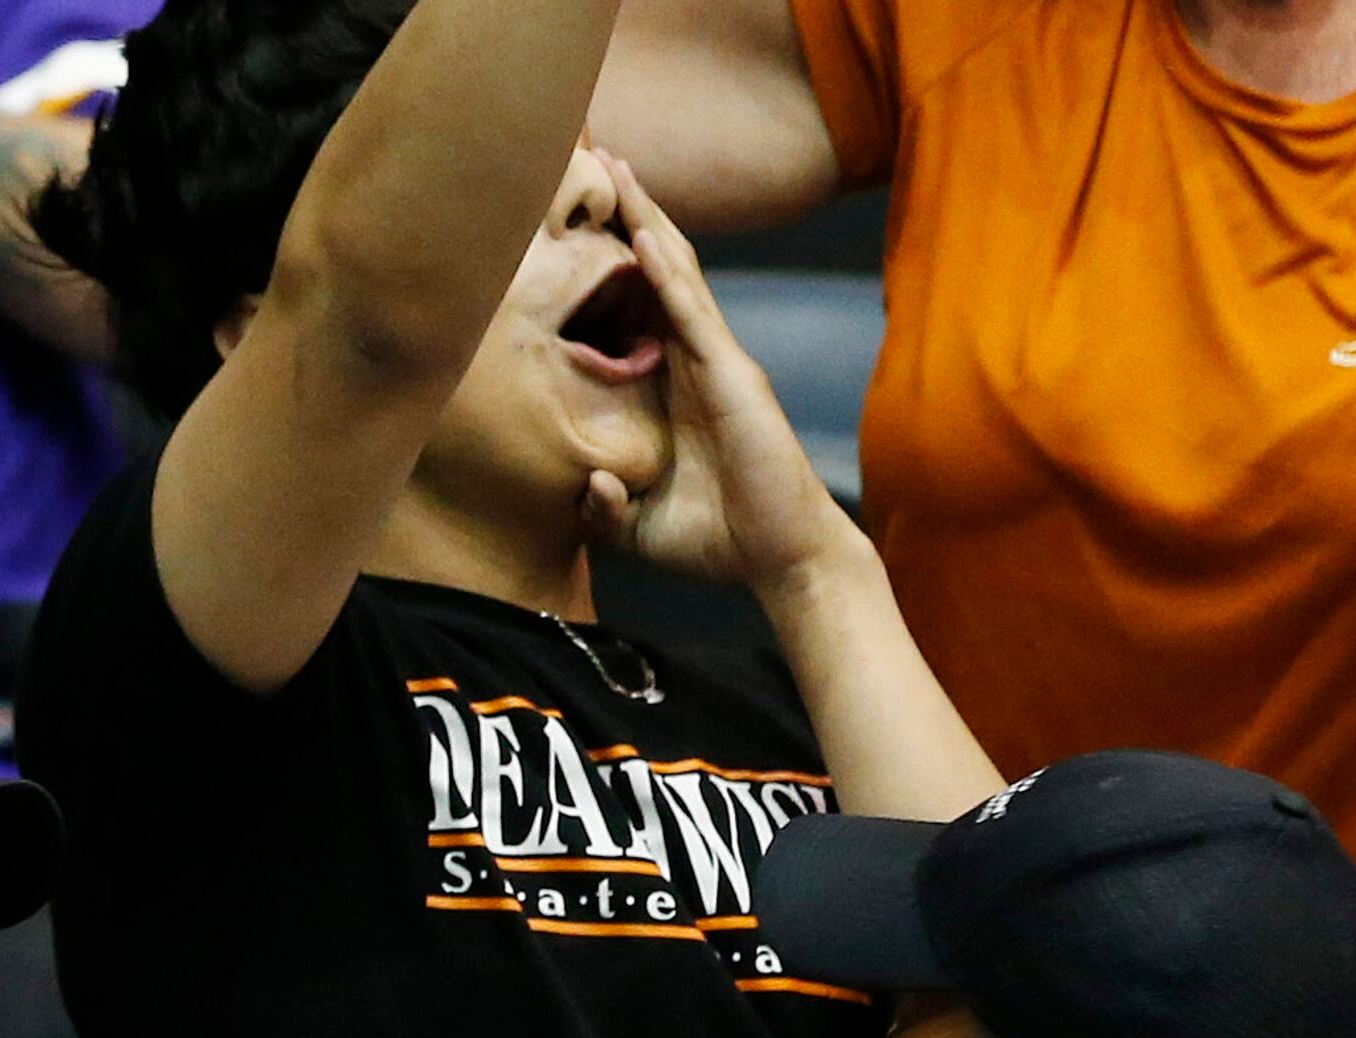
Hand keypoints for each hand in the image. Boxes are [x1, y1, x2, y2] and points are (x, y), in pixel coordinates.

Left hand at [581, 156, 866, 595]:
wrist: (784, 560)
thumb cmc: (720, 542)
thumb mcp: (639, 525)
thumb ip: (601, 504)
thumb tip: (581, 480)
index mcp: (673, 386)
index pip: (635, 307)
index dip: (608, 260)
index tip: (570, 218)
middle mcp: (696, 362)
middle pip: (658, 270)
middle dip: (629, 215)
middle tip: (593, 159)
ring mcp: (718, 363)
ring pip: (678, 274)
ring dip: (647, 220)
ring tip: (616, 170)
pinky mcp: (735, 376)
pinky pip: (694, 312)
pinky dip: (669, 270)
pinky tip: (644, 233)